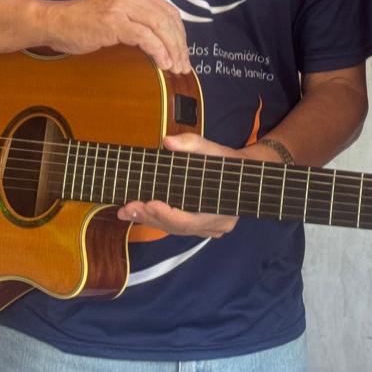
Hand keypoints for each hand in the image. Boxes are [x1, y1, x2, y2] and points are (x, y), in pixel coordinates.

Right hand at [48, 0, 188, 72]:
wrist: (55, 22)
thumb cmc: (84, 23)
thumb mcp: (117, 15)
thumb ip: (138, 20)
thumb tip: (164, 42)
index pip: (169, 11)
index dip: (180, 34)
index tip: (184, 53)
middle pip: (168, 19)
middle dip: (180, 45)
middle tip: (184, 66)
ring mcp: (122, 7)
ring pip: (160, 27)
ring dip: (173, 50)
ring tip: (176, 68)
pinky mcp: (114, 22)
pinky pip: (145, 37)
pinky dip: (158, 51)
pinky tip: (163, 63)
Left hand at [117, 133, 241, 237]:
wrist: (245, 172)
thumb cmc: (227, 161)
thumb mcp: (212, 148)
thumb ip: (191, 144)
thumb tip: (167, 141)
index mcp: (222, 208)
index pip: (188, 220)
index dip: (166, 214)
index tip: (147, 203)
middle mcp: (217, 224)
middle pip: (178, 227)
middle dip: (150, 217)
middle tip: (127, 207)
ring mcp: (210, 229)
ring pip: (175, 230)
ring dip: (150, 220)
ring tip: (127, 211)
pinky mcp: (202, 228)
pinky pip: (178, 229)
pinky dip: (159, 221)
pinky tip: (141, 214)